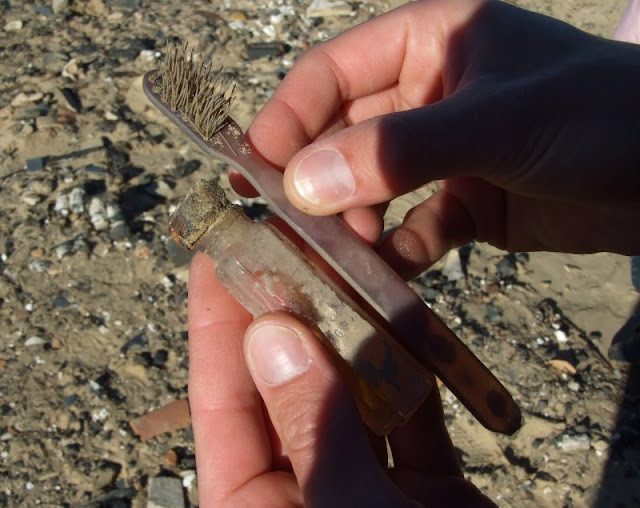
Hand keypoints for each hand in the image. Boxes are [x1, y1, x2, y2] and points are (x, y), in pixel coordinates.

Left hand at [188, 252, 493, 506]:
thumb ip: (309, 429)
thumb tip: (271, 335)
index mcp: (251, 506)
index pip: (220, 400)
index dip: (216, 324)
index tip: (217, 253)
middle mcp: (301, 487)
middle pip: (286, 381)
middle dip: (289, 309)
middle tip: (289, 238)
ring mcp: (364, 481)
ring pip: (351, 386)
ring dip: (354, 328)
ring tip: (348, 257)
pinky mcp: (423, 482)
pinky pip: (413, 409)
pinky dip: (414, 366)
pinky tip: (405, 314)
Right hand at [243, 0, 639, 278]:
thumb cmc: (601, 118)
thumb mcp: (499, 123)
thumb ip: (402, 151)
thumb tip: (302, 185)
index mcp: (428, 44)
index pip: (330, 75)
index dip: (287, 120)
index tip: (254, 172)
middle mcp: (427, 95)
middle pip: (343, 137)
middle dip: (316, 183)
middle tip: (289, 231)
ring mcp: (444, 154)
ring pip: (372, 188)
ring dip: (353, 223)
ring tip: (340, 259)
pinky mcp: (465, 203)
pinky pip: (412, 228)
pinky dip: (397, 252)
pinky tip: (390, 274)